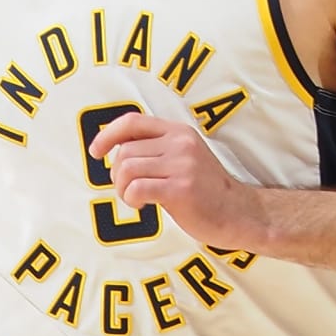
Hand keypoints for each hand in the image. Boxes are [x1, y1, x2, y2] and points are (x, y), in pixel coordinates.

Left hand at [89, 106, 254, 247]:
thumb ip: (157, 149)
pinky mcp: (181, 189)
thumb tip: (116, 150)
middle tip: (128, 190)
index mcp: (179, 132)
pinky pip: (136, 189)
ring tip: (135, 199)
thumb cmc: (206, 191)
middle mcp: (180, 143)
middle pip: (125, 151)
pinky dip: (131, 199)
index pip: (132, 121)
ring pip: (127, 170)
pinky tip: (142, 205)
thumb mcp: (185, 157)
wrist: (239, 213)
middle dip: (116, 174)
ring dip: (122, 189)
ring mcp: (182, 165)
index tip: (96, 151)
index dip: (107, 134)